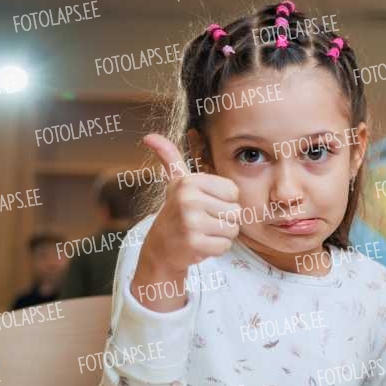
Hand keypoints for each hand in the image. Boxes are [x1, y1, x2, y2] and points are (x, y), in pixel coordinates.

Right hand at [132, 134, 240, 310]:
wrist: (161, 248)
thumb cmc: (176, 213)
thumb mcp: (175, 183)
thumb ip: (170, 158)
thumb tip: (149, 136)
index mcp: (189, 182)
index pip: (233, 191)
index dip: (224, 201)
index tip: (205, 204)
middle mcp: (189, 199)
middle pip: (236, 211)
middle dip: (223, 220)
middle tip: (202, 221)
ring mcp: (191, 222)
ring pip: (232, 229)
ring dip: (221, 235)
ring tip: (202, 232)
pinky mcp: (194, 243)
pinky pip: (225, 246)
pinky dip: (216, 249)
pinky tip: (199, 245)